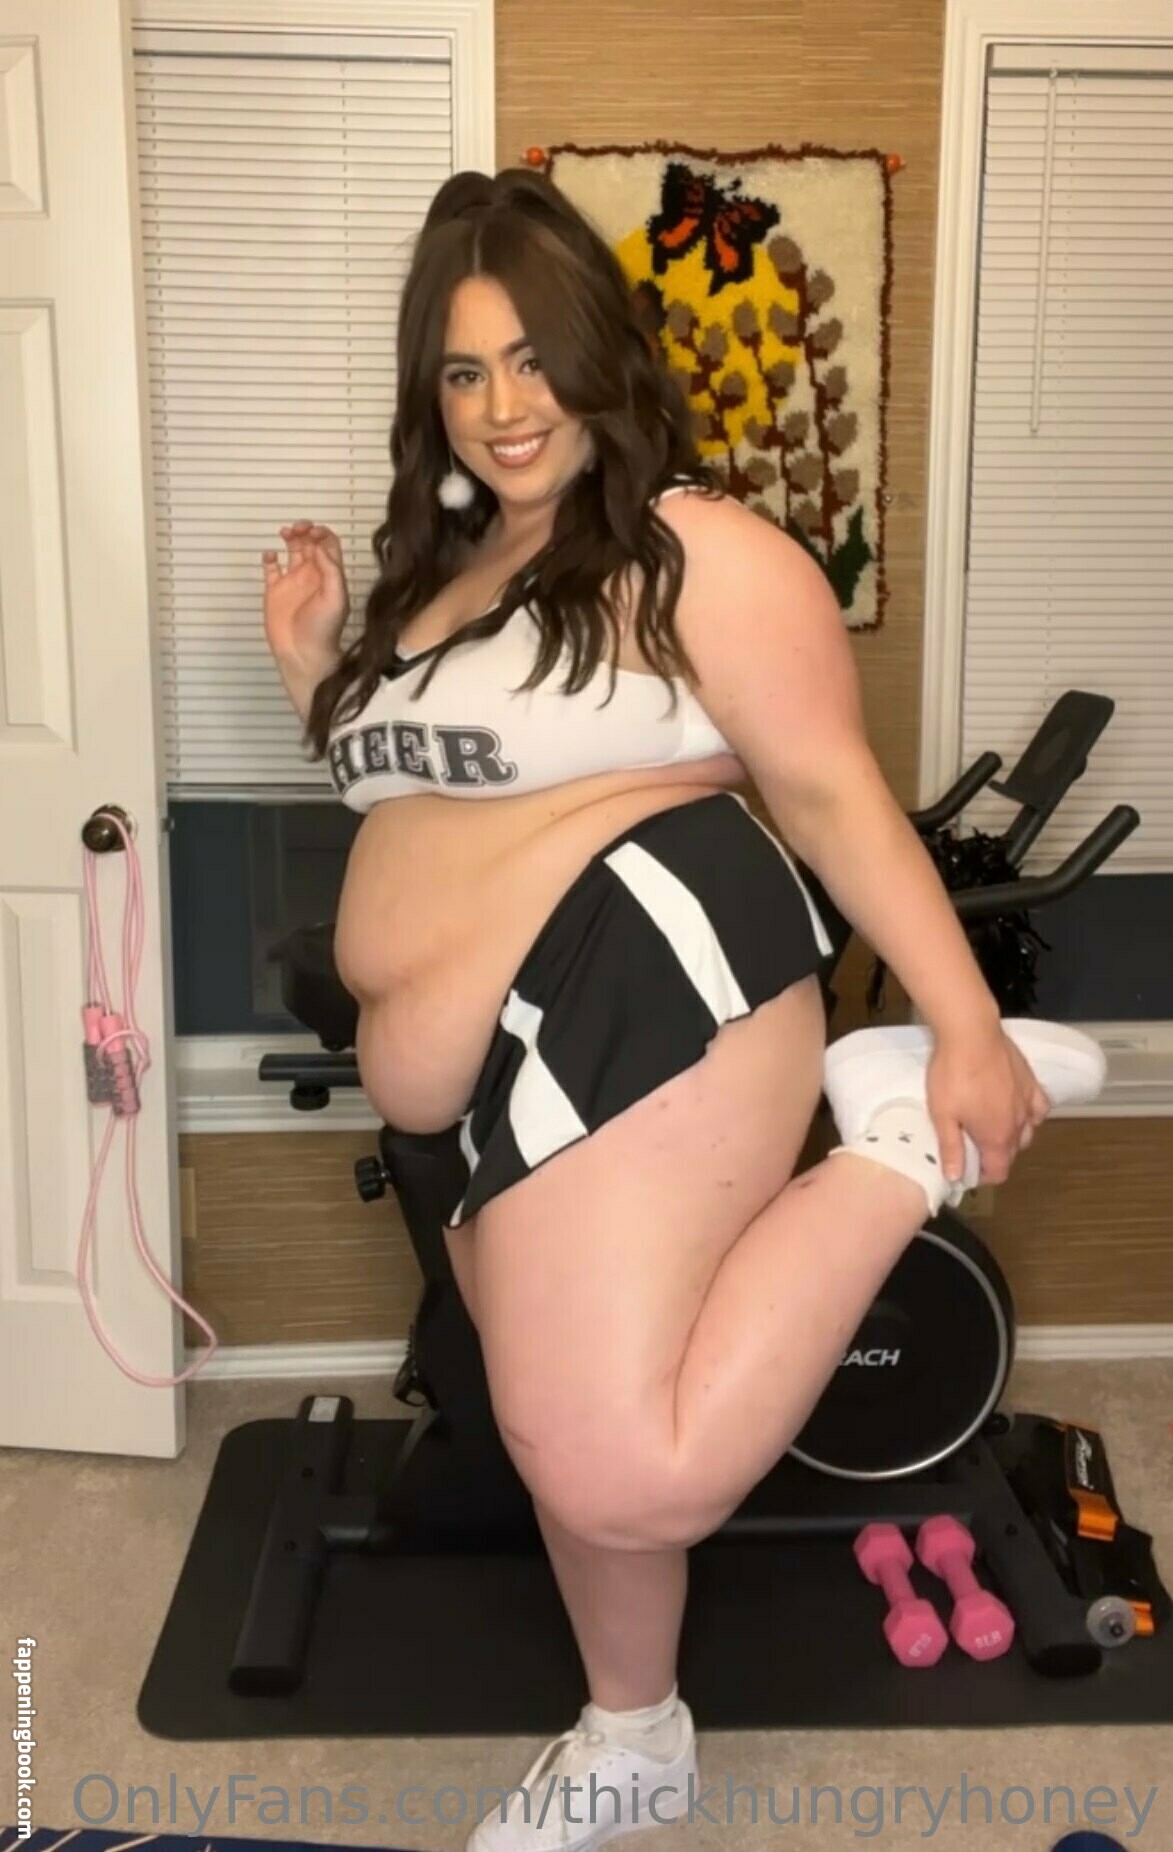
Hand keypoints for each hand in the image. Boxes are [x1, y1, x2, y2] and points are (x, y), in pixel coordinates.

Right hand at [261, 521, 349, 666]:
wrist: (303, 653)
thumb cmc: (324, 628)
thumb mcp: (336, 597)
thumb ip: (330, 569)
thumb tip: (318, 546)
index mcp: (329, 574)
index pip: (329, 544)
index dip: (322, 533)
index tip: (312, 533)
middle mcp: (312, 574)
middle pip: (310, 542)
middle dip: (305, 530)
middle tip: (297, 528)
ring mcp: (293, 581)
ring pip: (292, 550)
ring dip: (290, 536)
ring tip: (285, 533)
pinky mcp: (275, 590)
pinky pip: (271, 568)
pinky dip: (269, 557)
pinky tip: (271, 556)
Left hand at [926, 1022, 1051, 1187]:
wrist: (971, 1033)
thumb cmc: (952, 1074)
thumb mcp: (942, 1114)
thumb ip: (951, 1148)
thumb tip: (955, 1177)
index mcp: (996, 1137)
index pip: (999, 1172)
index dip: (983, 1176)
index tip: (967, 1167)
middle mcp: (1018, 1125)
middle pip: (1012, 1154)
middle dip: (994, 1156)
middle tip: (971, 1144)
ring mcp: (1028, 1103)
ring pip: (1027, 1133)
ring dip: (1011, 1138)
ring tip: (990, 1127)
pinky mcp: (1032, 1083)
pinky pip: (1039, 1109)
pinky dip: (1030, 1116)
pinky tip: (1017, 1109)